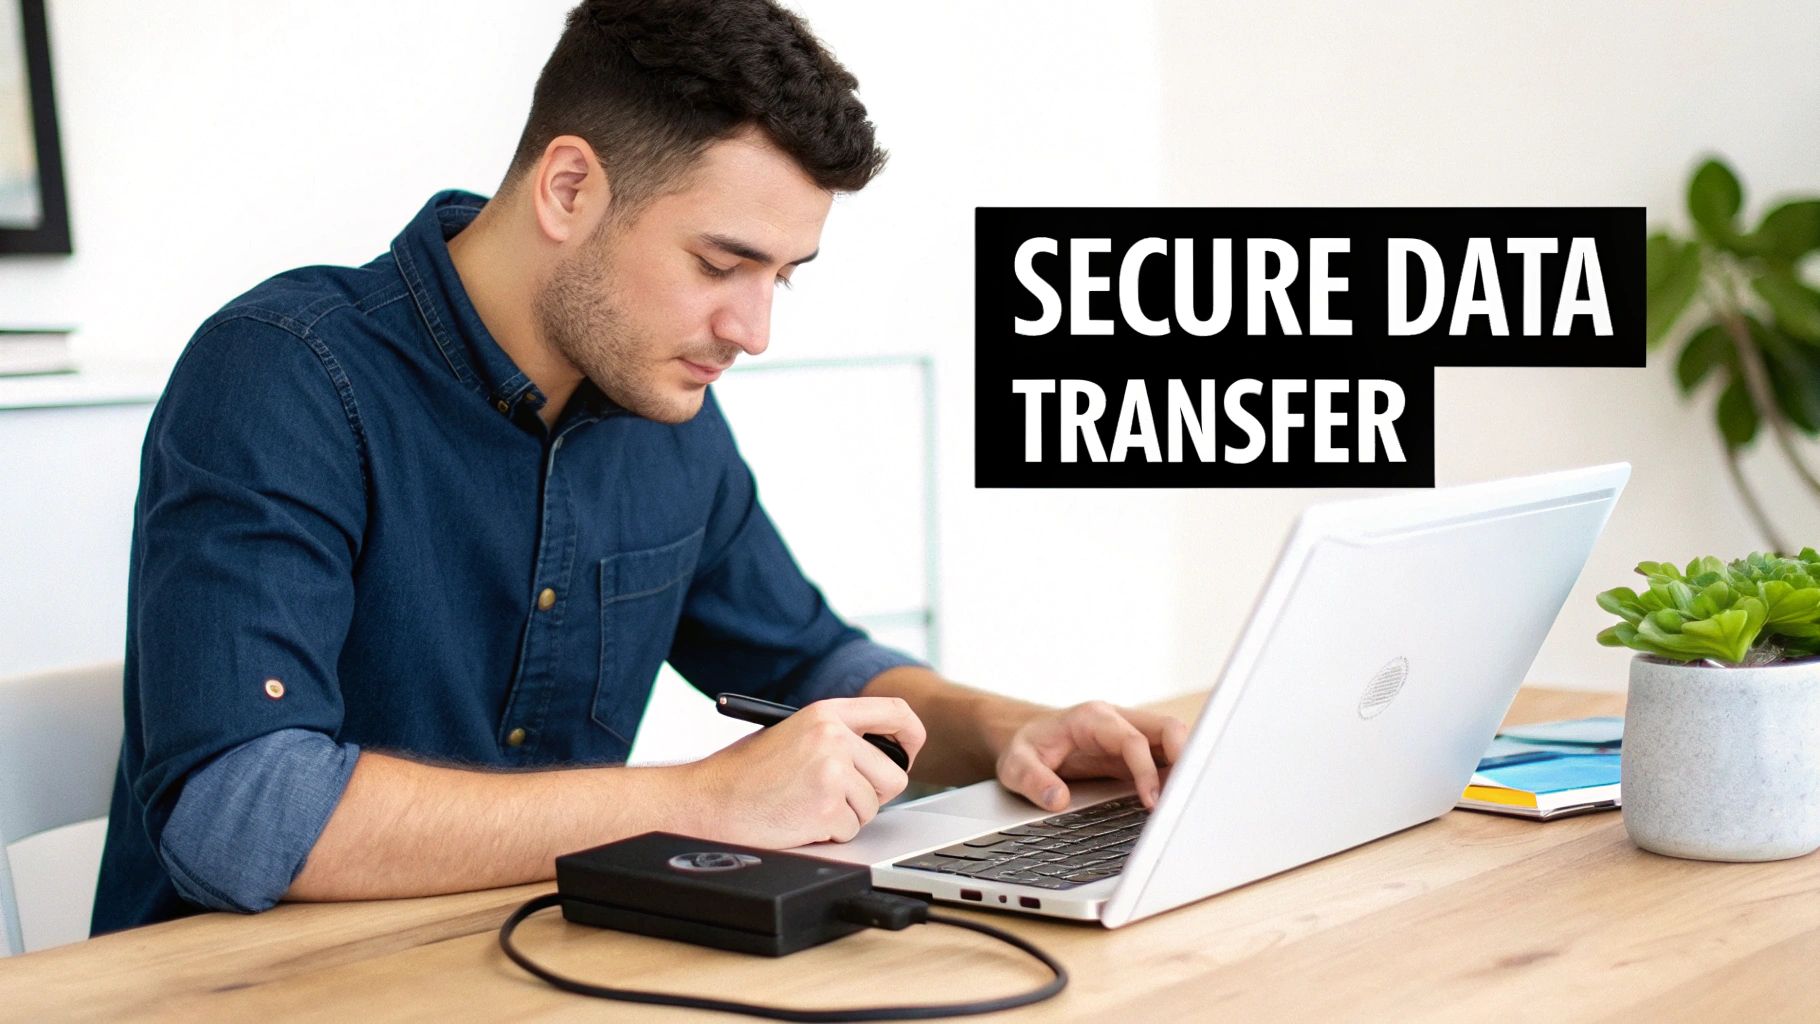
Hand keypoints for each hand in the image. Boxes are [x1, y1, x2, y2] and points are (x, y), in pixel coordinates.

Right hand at [683, 696, 927, 846]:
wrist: (708, 801)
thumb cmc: (744, 772)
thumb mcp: (792, 733)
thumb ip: (836, 736)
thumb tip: (884, 755)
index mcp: (826, 713)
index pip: (894, 711)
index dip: (911, 734)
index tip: (909, 751)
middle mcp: (834, 737)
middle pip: (893, 776)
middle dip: (872, 794)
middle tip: (839, 797)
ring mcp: (831, 772)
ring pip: (872, 808)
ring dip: (845, 816)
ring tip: (806, 805)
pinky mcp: (826, 808)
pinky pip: (850, 830)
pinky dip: (828, 834)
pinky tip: (799, 820)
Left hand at [994, 700, 1188, 812]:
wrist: (1026, 737)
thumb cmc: (1025, 747)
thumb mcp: (1015, 764)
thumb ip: (1033, 780)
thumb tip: (1058, 799)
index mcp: (1091, 719)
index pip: (1133, 739)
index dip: (1146, 770)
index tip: (1151, 802)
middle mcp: (1116, 721)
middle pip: (1168, 728)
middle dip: (1186, 758)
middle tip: (1187, 798)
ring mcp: (1129, 733)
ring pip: (1174, 740)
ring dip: (1185, 768)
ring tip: (1186, 803)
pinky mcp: (1135, 751)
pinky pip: (1166, 757)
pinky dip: (1176, 776)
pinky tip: (1176, 800)